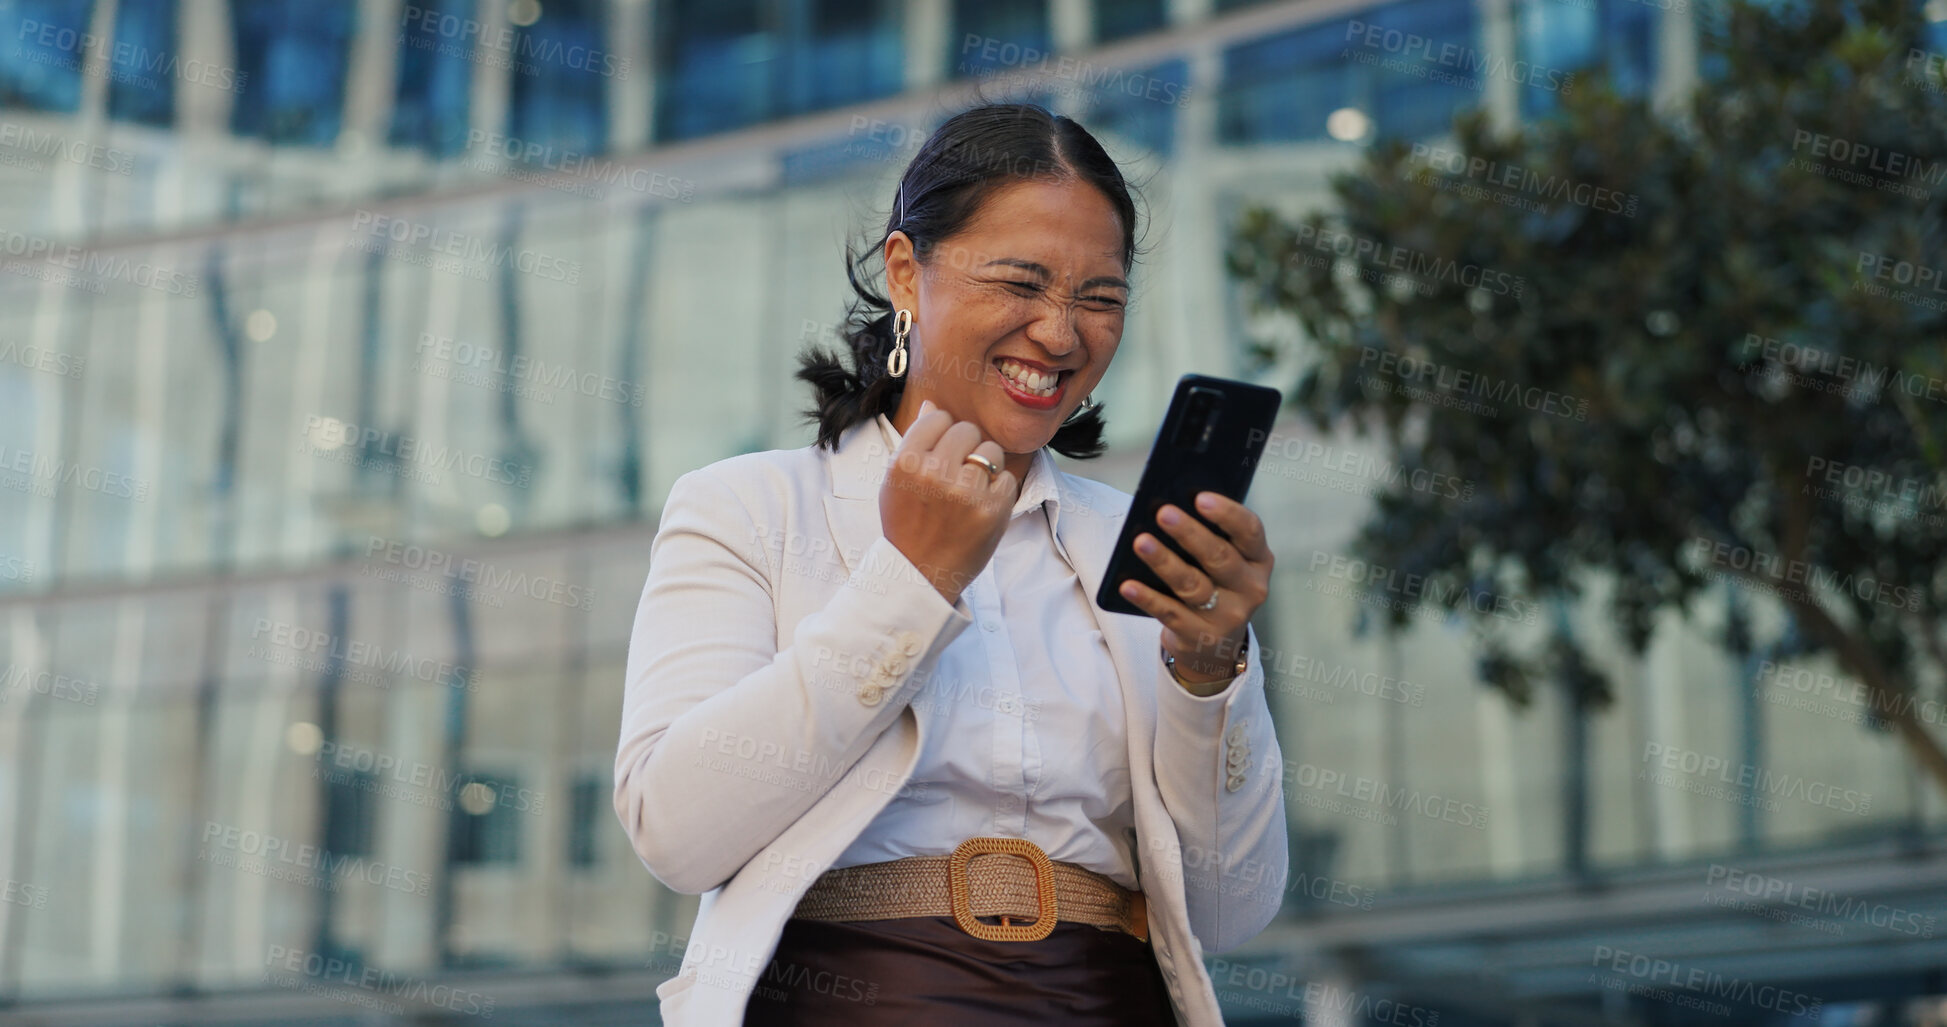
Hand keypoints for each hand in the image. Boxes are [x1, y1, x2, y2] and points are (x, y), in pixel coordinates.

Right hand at [880, 400, 1015, 605]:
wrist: (921, 573)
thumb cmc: (907, 524)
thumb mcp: (895, 482)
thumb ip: (914, 442)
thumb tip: (932, 405)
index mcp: (906, 462)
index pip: (938, 417)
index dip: (942, 433)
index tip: (940, 453)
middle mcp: (934, 473)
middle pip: (967, 430)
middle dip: (965, 447)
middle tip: (957, 473)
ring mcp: (965, 491)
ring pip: (991, 451)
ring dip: (986, 467)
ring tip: (970, 490)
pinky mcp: (992, 509)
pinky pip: (1007, 478)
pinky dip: (998, 491)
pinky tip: (981, 507)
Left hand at [1117, 492, 1272, 682]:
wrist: (1216, 644)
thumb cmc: (1216, 587)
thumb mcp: (1226, 563)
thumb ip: (1211, 538)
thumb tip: (1169, 510)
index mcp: (1258, 560)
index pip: (1249, 531)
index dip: (1227, 513)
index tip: (1200, 497)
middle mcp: (1250, 588)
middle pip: (1219, 557)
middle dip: (1189, 533)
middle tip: (1163, 513)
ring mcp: (1229, 616)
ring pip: (1193, 585)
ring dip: (1165, 562)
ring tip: (1141, 543)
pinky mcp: (1202, 636)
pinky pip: (1171, 613)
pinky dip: (1148, 598)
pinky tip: (1128, 585)